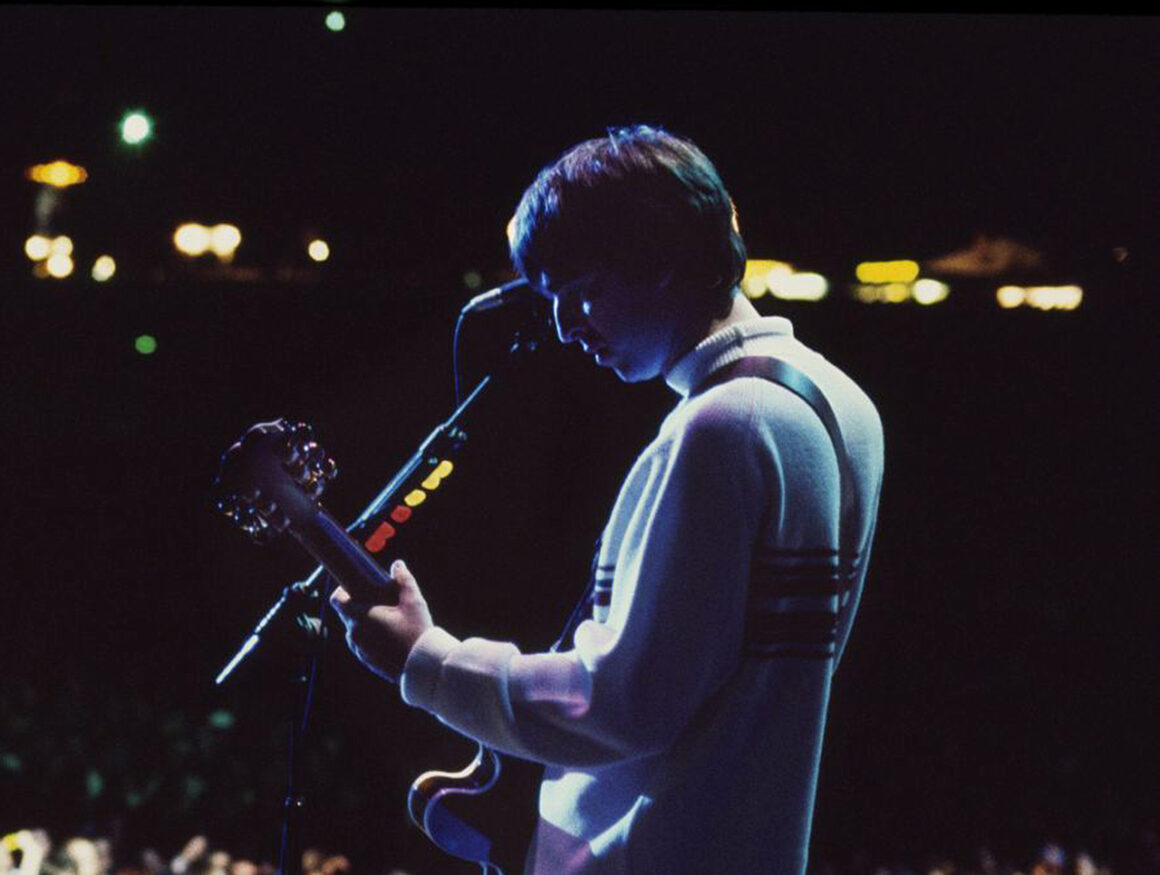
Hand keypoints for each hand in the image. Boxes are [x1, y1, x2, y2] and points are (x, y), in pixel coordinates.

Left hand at [329, 559, 432, 682]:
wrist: (422, 667)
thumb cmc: (416, 633)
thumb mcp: (413, 601)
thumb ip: (403, 580)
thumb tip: (397, 565)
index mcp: (360, 618)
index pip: (337, 600)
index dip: (342, 590)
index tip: (354, 586)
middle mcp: (354, 635)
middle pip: (348, 614)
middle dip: (359, 605)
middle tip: (379, 600)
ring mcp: (359, 650)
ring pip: (355, 630)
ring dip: (365, 622)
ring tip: (386, 619)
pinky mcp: (367, 661)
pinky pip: (363, 644)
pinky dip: (371, 637)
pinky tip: (389, 635)